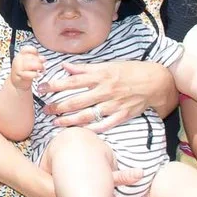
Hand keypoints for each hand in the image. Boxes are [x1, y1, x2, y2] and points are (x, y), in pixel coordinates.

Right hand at [10, 47, 44, 84]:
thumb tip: (43, 58)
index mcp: (20, 54)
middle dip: (39, 61)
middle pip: (30, 57)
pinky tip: (38, 75)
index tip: (38, 56)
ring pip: (29, 65)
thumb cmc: (25, 71)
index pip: (26, 49)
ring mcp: (18, 68)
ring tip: (42, 70)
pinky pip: (28, 74)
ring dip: (38, 67)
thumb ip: (36, 58)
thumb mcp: (30, 62)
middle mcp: (18, 60)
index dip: (34, 51)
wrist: (17, 83)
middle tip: (42, 65)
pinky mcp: (19, 76)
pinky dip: (35, 74)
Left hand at [42, 59, 173, 130]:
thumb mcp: (108, 65)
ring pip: (87, 115)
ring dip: (70, 120)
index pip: (72, 81)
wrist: (155, 82)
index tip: (42, 88)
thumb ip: (85, 68)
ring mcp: (113, 104)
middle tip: (45, 110)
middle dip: (58, 106)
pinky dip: (91, 129)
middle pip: (76, 101)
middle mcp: (105, 90)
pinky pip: (104, 125)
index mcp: (100, 76)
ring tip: (56, 123)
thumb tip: (65, 66)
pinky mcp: (122, 115)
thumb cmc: (129, 71)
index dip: (55, 85)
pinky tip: (80, 131)